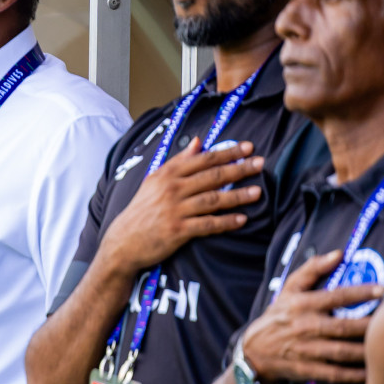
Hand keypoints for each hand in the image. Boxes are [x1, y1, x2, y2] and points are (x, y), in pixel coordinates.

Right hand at [94, 138, 263, 274]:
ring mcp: (175, 210)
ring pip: (212, 199)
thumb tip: (198, 142)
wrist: (123, 241)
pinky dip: (225, 221)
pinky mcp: (177, 230)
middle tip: (260, 163)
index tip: (248, 147)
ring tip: (257, 192)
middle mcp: (171, 190)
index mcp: (167, 175)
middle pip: (211, 176)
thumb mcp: (154, 181)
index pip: (202, 160)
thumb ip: (178, 161)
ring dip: (237, 195)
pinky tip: (241, 219)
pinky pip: (207, 224)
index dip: (227, 152)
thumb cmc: (142, 210)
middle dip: (238, 168)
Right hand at [241, 249, 383, 383]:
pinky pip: (334, 373)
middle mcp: (304, 327)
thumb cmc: (278, 316)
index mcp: (302, 305)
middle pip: (344, 327)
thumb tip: (339, 254)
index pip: (335, 297)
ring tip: (383, 347)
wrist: (253, 351)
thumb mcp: (288, 289)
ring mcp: (306, 350)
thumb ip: (312, 269)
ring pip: (342, 352)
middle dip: (369, 325)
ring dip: (365, 351)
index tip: (381, 290)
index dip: (360, 293)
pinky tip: (370, 372)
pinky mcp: (306, 369)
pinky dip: (353, 374)